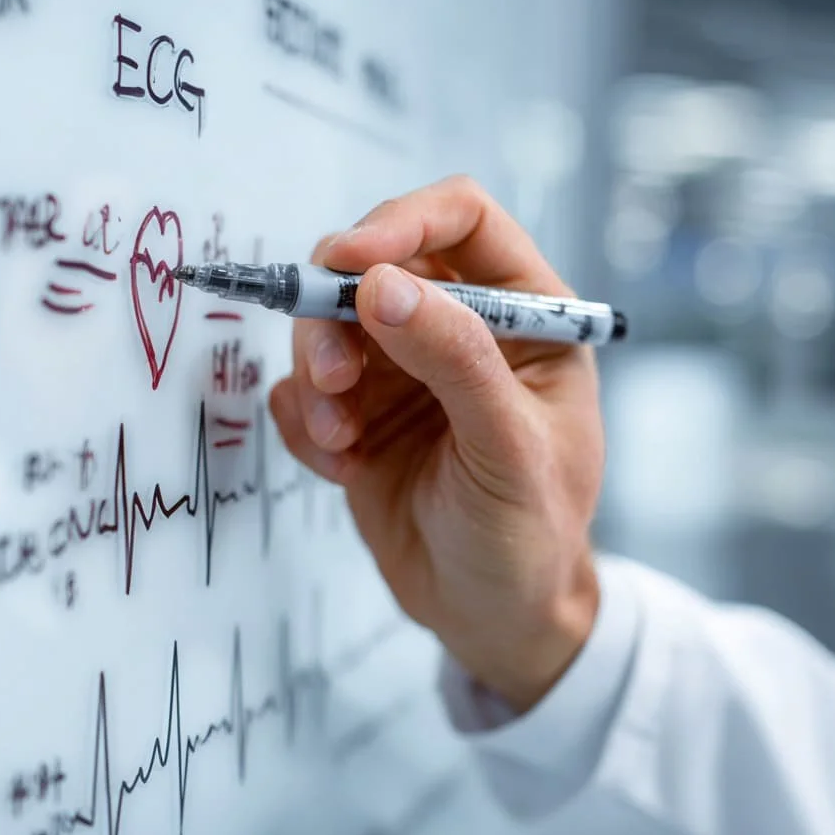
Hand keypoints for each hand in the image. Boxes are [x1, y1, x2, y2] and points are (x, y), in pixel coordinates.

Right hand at [269, 176, 603, 712]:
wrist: (491, 615)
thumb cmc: (529, 533)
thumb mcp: (507, 448)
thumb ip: (454, 360)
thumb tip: (377, 284)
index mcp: (524, 315)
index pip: (462, 219)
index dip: (401, 222)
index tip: (347, 264)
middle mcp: (460, 328)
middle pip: (374, 266)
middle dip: (336, 313)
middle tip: (332, 376)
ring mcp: (403, 370)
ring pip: (328, 325)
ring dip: (318, 374)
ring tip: (340, 440)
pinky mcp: (359, 413)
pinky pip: (305, 389)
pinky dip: (307, 421)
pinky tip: (341, 467)